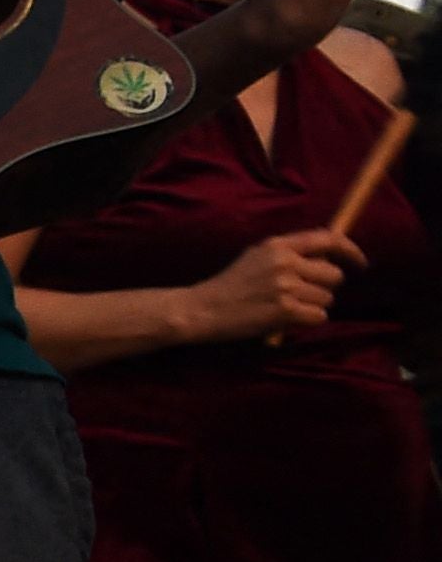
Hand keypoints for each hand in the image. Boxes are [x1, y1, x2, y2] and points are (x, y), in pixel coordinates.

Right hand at [193, 227, 364, 340]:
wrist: (202, 309)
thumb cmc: (229, 285)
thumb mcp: (256, 257)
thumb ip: (289, 253)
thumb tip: (328, 259)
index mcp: (278, 245)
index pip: (328, 240)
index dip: (350, 251)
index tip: (359, 263)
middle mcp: (285, 263)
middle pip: (333, 275)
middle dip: (323, 287)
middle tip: (300, 295)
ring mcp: (286, 287)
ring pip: (326, 298)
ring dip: (312, 306)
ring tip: (285, 307)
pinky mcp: (286, 311)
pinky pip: (319, 317)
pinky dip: (306, 321)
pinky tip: (284, 319)